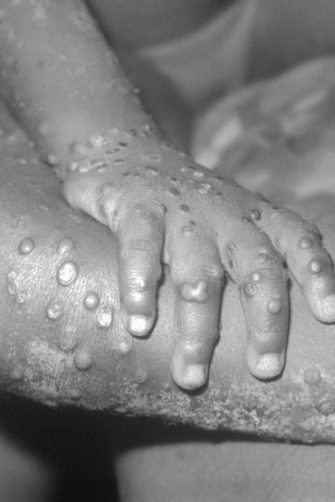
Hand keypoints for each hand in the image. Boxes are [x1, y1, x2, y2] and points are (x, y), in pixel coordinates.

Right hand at [63, 132, 334, 388]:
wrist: (128, 152)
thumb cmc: (185, 207)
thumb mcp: (225, 220)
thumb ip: (244, 258)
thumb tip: (263, 328)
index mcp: (253, 215)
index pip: (299, 239)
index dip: (319, 274)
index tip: (330, 315)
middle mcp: (225, 212)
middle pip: (258, 267)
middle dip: (266, 321)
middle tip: (264, 369)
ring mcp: (181, 210)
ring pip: (200, 273)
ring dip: (199, 327)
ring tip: (191, 375)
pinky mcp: (137, 206)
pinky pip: (142, 248)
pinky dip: (141, 287)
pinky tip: (139, 325)